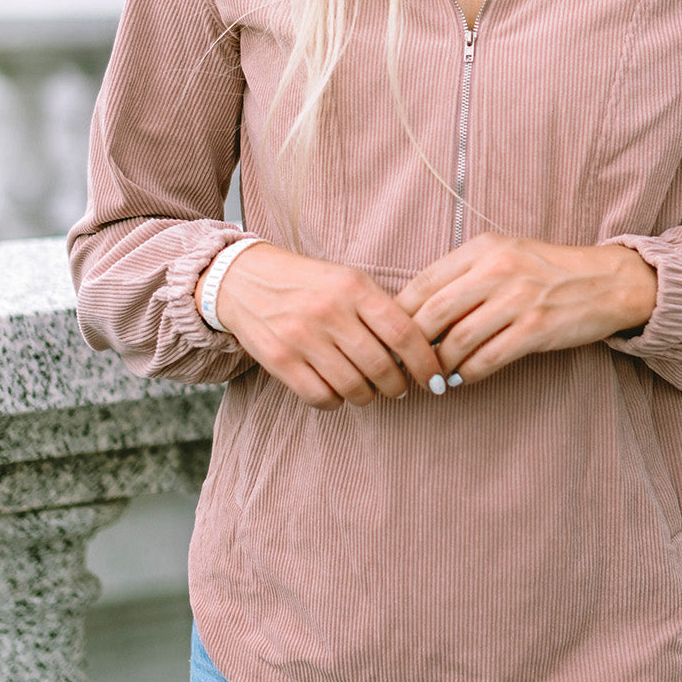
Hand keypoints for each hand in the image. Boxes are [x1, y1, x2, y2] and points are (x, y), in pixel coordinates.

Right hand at [195, 244, 443, 408]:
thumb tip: (420, 353)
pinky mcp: (280, 360)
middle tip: (399, 388)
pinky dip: (336, 402)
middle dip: (398, 386)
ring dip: (368, 396)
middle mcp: (330, 311)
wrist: (245, 279)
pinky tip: (337, 390)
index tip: (436, 379)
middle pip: (382, 367)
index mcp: (354, 287)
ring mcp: (303, 337)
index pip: (405, 333)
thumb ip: (381, 311)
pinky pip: (322, 398)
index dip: (426, 363)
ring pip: (354, 388)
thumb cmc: (309, 283)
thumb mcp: (349, 281)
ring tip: (368, 389)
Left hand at [396, 233, 657, 383]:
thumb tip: (417, 312)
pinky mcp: (536, 329)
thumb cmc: (547, 271)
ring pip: (457, 340)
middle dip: (412, 346)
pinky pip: (488, 359)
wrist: (607, 282)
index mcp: (483, 249)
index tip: (388, 337)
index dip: (399, 315)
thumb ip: (464, 275)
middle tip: (403, 365)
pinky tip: (463, 379)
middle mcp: (497, 270)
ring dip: (439, 366)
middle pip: (433, 314)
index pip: (423, 283)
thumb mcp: (504, 255)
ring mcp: (518, 299)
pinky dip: (469, 374)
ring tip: (433, 377)